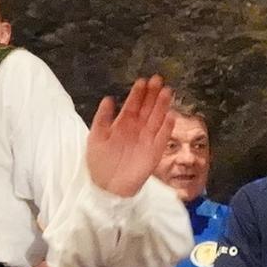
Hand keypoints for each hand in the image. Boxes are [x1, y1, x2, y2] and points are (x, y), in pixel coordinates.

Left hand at [86, 77, 174, 197]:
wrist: (106, 187)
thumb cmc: (99, 163)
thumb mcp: (95, 137)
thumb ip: (102, 118)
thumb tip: (108, 98)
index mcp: (122, 125)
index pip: (132, 105)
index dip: (138, 93)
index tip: (143, 80)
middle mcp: (136, 130)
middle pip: (147, 109)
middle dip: (153, 94)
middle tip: (159, 79)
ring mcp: (147, 140)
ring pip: (157, 119)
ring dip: (162, 106)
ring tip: (168, 92)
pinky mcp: (154, 153)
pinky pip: (163, 138)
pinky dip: (167, 128)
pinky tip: (171, 116)